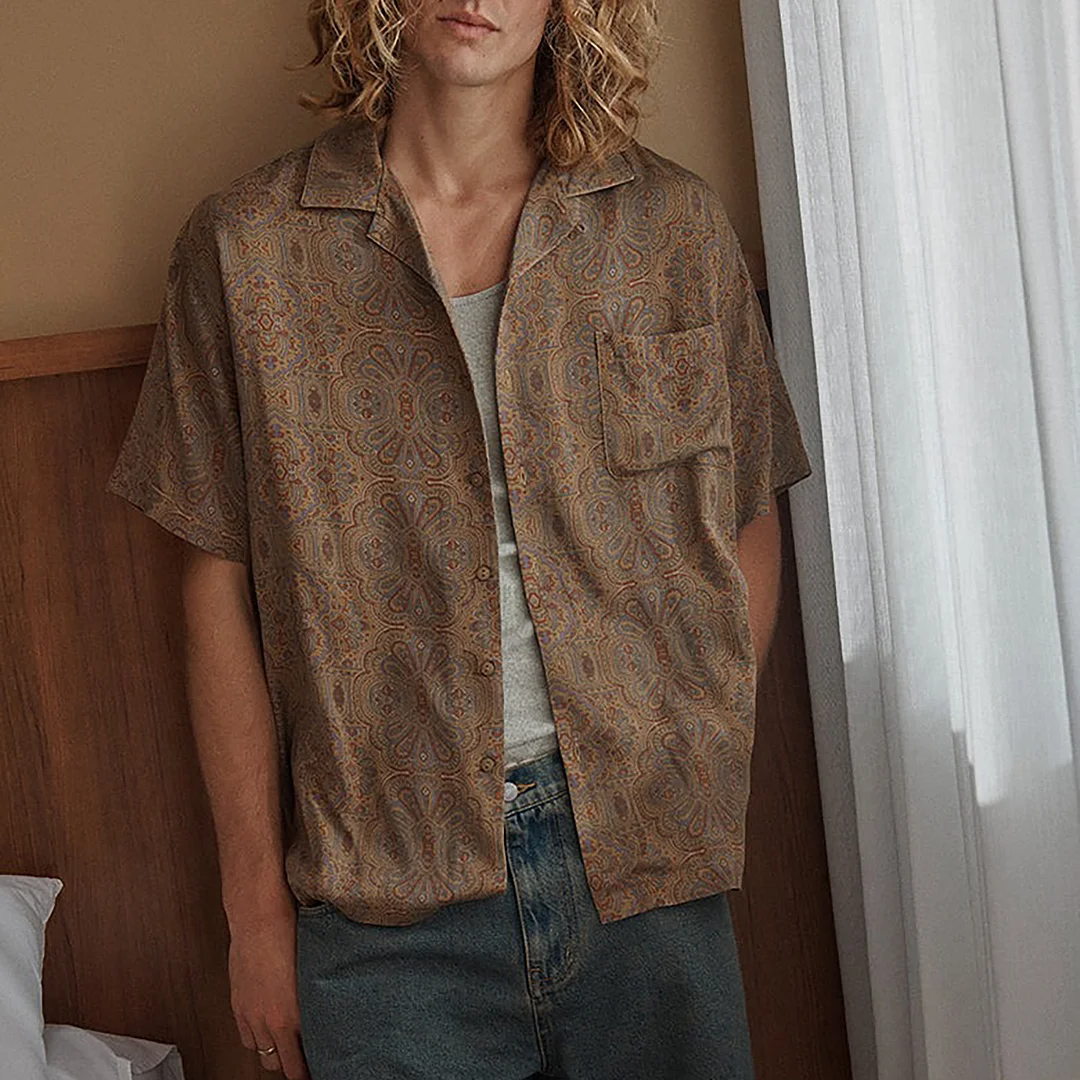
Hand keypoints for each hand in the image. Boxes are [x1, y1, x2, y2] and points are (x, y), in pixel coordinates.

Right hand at [227, 899, 310, 1079]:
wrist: (258, 917)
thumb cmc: (290, 934)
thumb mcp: (313, 971)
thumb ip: (316, 1000)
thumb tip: (327, 1016)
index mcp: (290, 1015)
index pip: (297, 1065)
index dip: (307, 1073)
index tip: (318, 1071)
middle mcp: (267, 1020)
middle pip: (278, 1063)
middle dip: (292, 1065)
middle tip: (306, 1058)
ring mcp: (250, 1013)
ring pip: (260, 1052)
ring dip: (274, 1053)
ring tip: (288, 1045)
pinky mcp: (238, 1004)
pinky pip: (246, 1036)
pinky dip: (257, 1038)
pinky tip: (268, 1028)